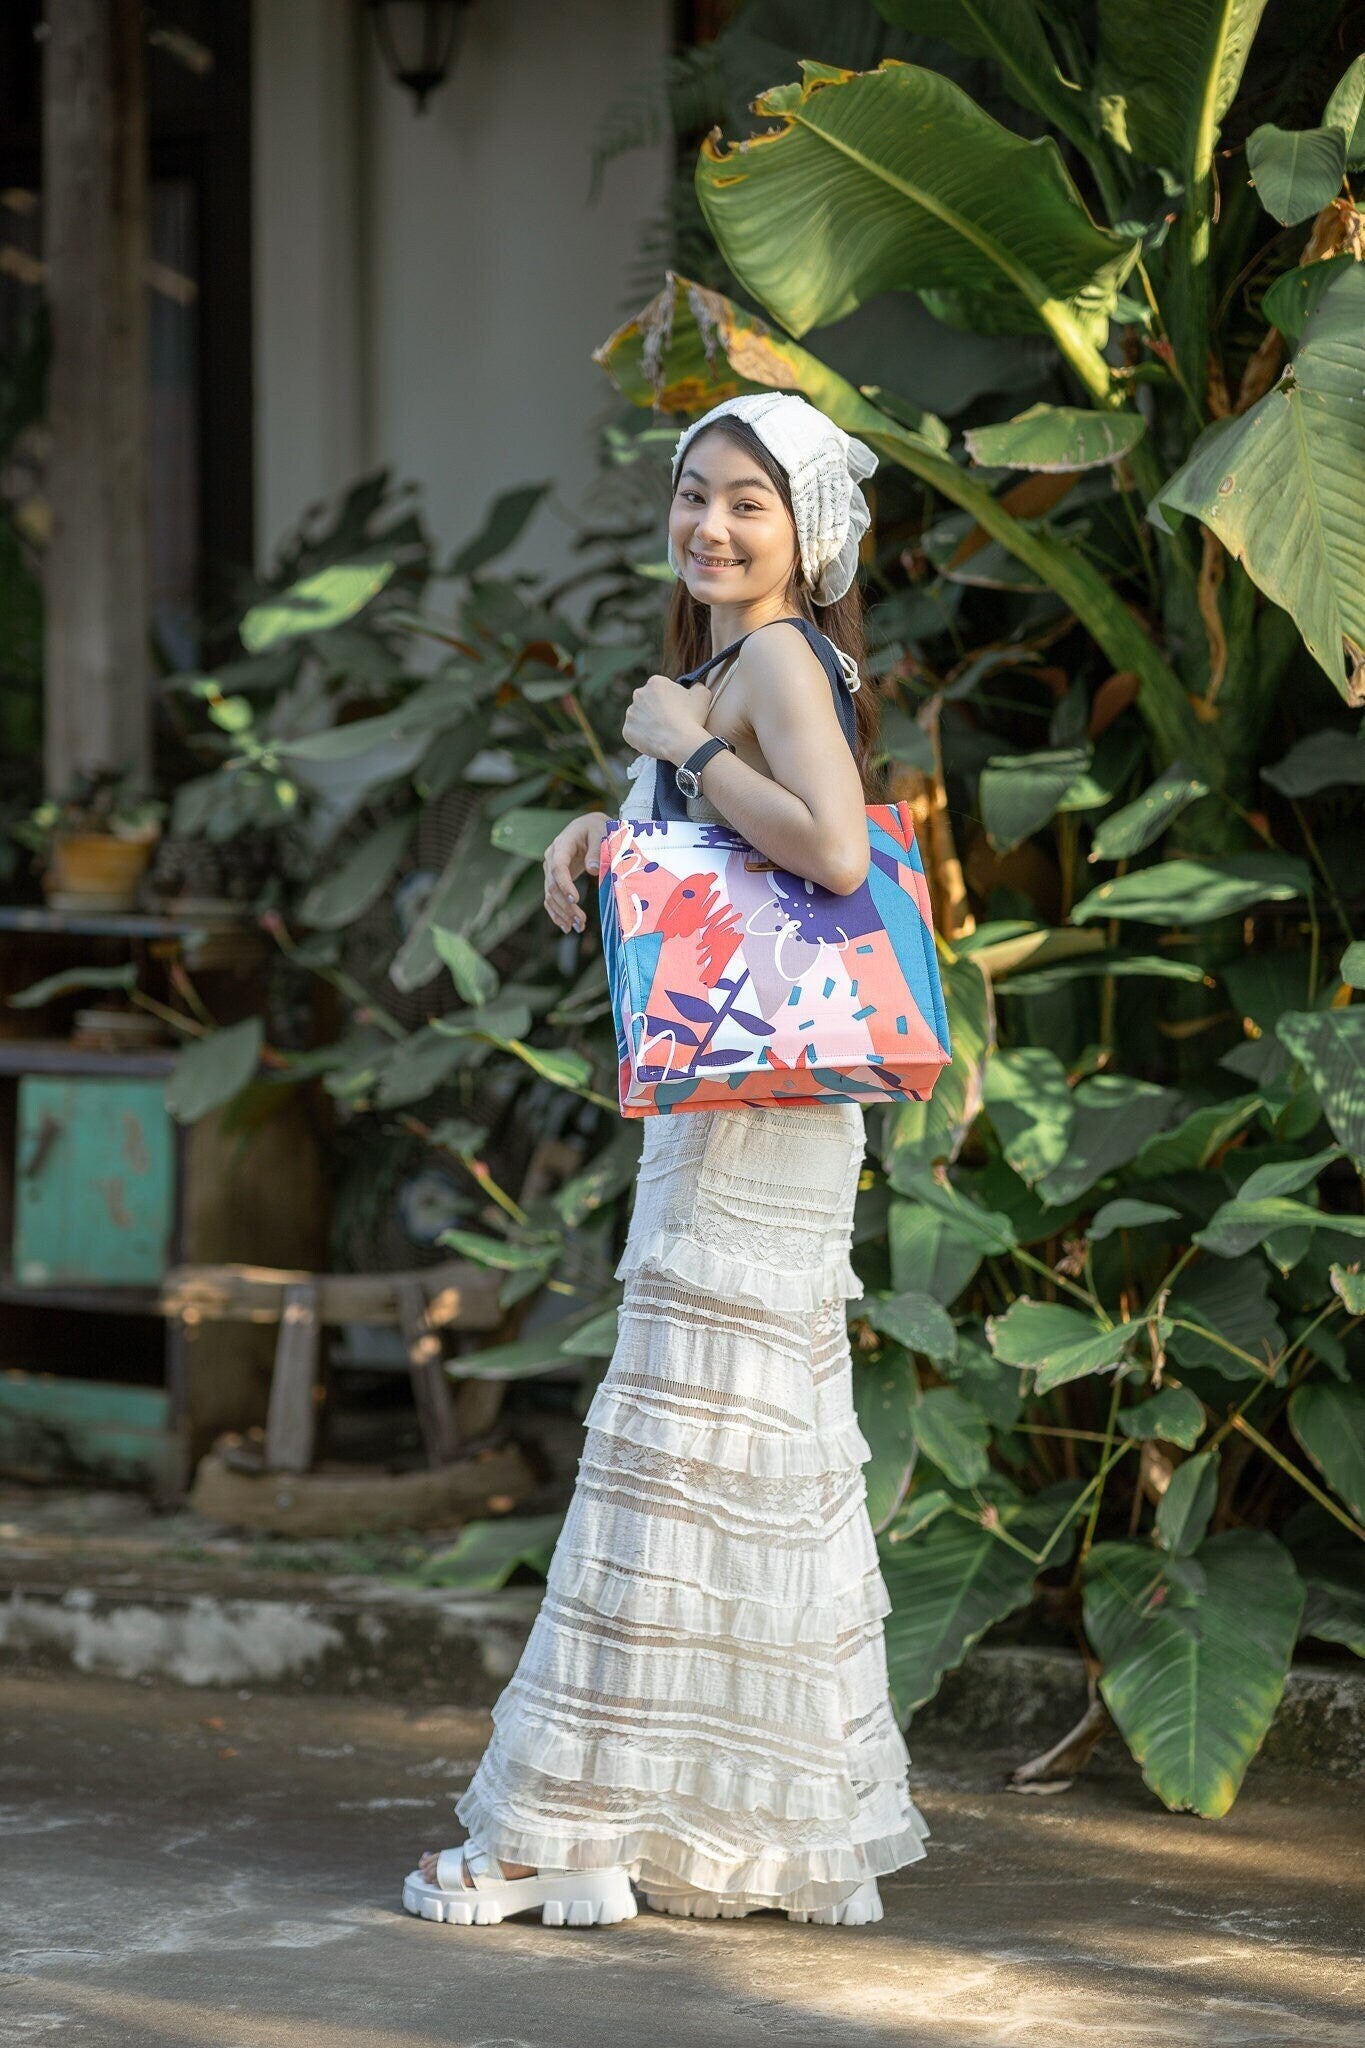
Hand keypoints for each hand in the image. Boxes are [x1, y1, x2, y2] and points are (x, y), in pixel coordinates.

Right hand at [543, 811, 607, 933]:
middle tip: (581, 921)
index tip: (576, 900)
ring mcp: (550, 870)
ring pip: (550, 895)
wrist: (589, 828)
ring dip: (562, 913)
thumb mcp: (601, 833)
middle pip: (553, 885)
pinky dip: (557, 913)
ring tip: (579, 927)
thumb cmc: (597, 829)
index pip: (558, 867)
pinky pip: (550, 898)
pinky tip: (567, 926)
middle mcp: (551, 858)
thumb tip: (592, 869)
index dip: (565, 884)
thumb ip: (597, 849)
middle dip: (566, 906)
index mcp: (561, 844)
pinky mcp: (554, 879)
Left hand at [621, 673, 708, 768]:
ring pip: (640, 717)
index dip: (670, 700)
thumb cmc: (692, 717)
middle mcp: (638, 694)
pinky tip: (655, 741)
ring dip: (648, 723)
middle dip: (656, 709)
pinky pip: (634, 734)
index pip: (661, 689)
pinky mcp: (627, 731)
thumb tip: (693, 687)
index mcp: (655, 682)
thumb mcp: (703, 694)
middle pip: (648, 702)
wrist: (680, 741)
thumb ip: (696, 686)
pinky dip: (642, 737)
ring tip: (663, 733)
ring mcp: (631, 713)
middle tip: (669, 722)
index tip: (677, 710)